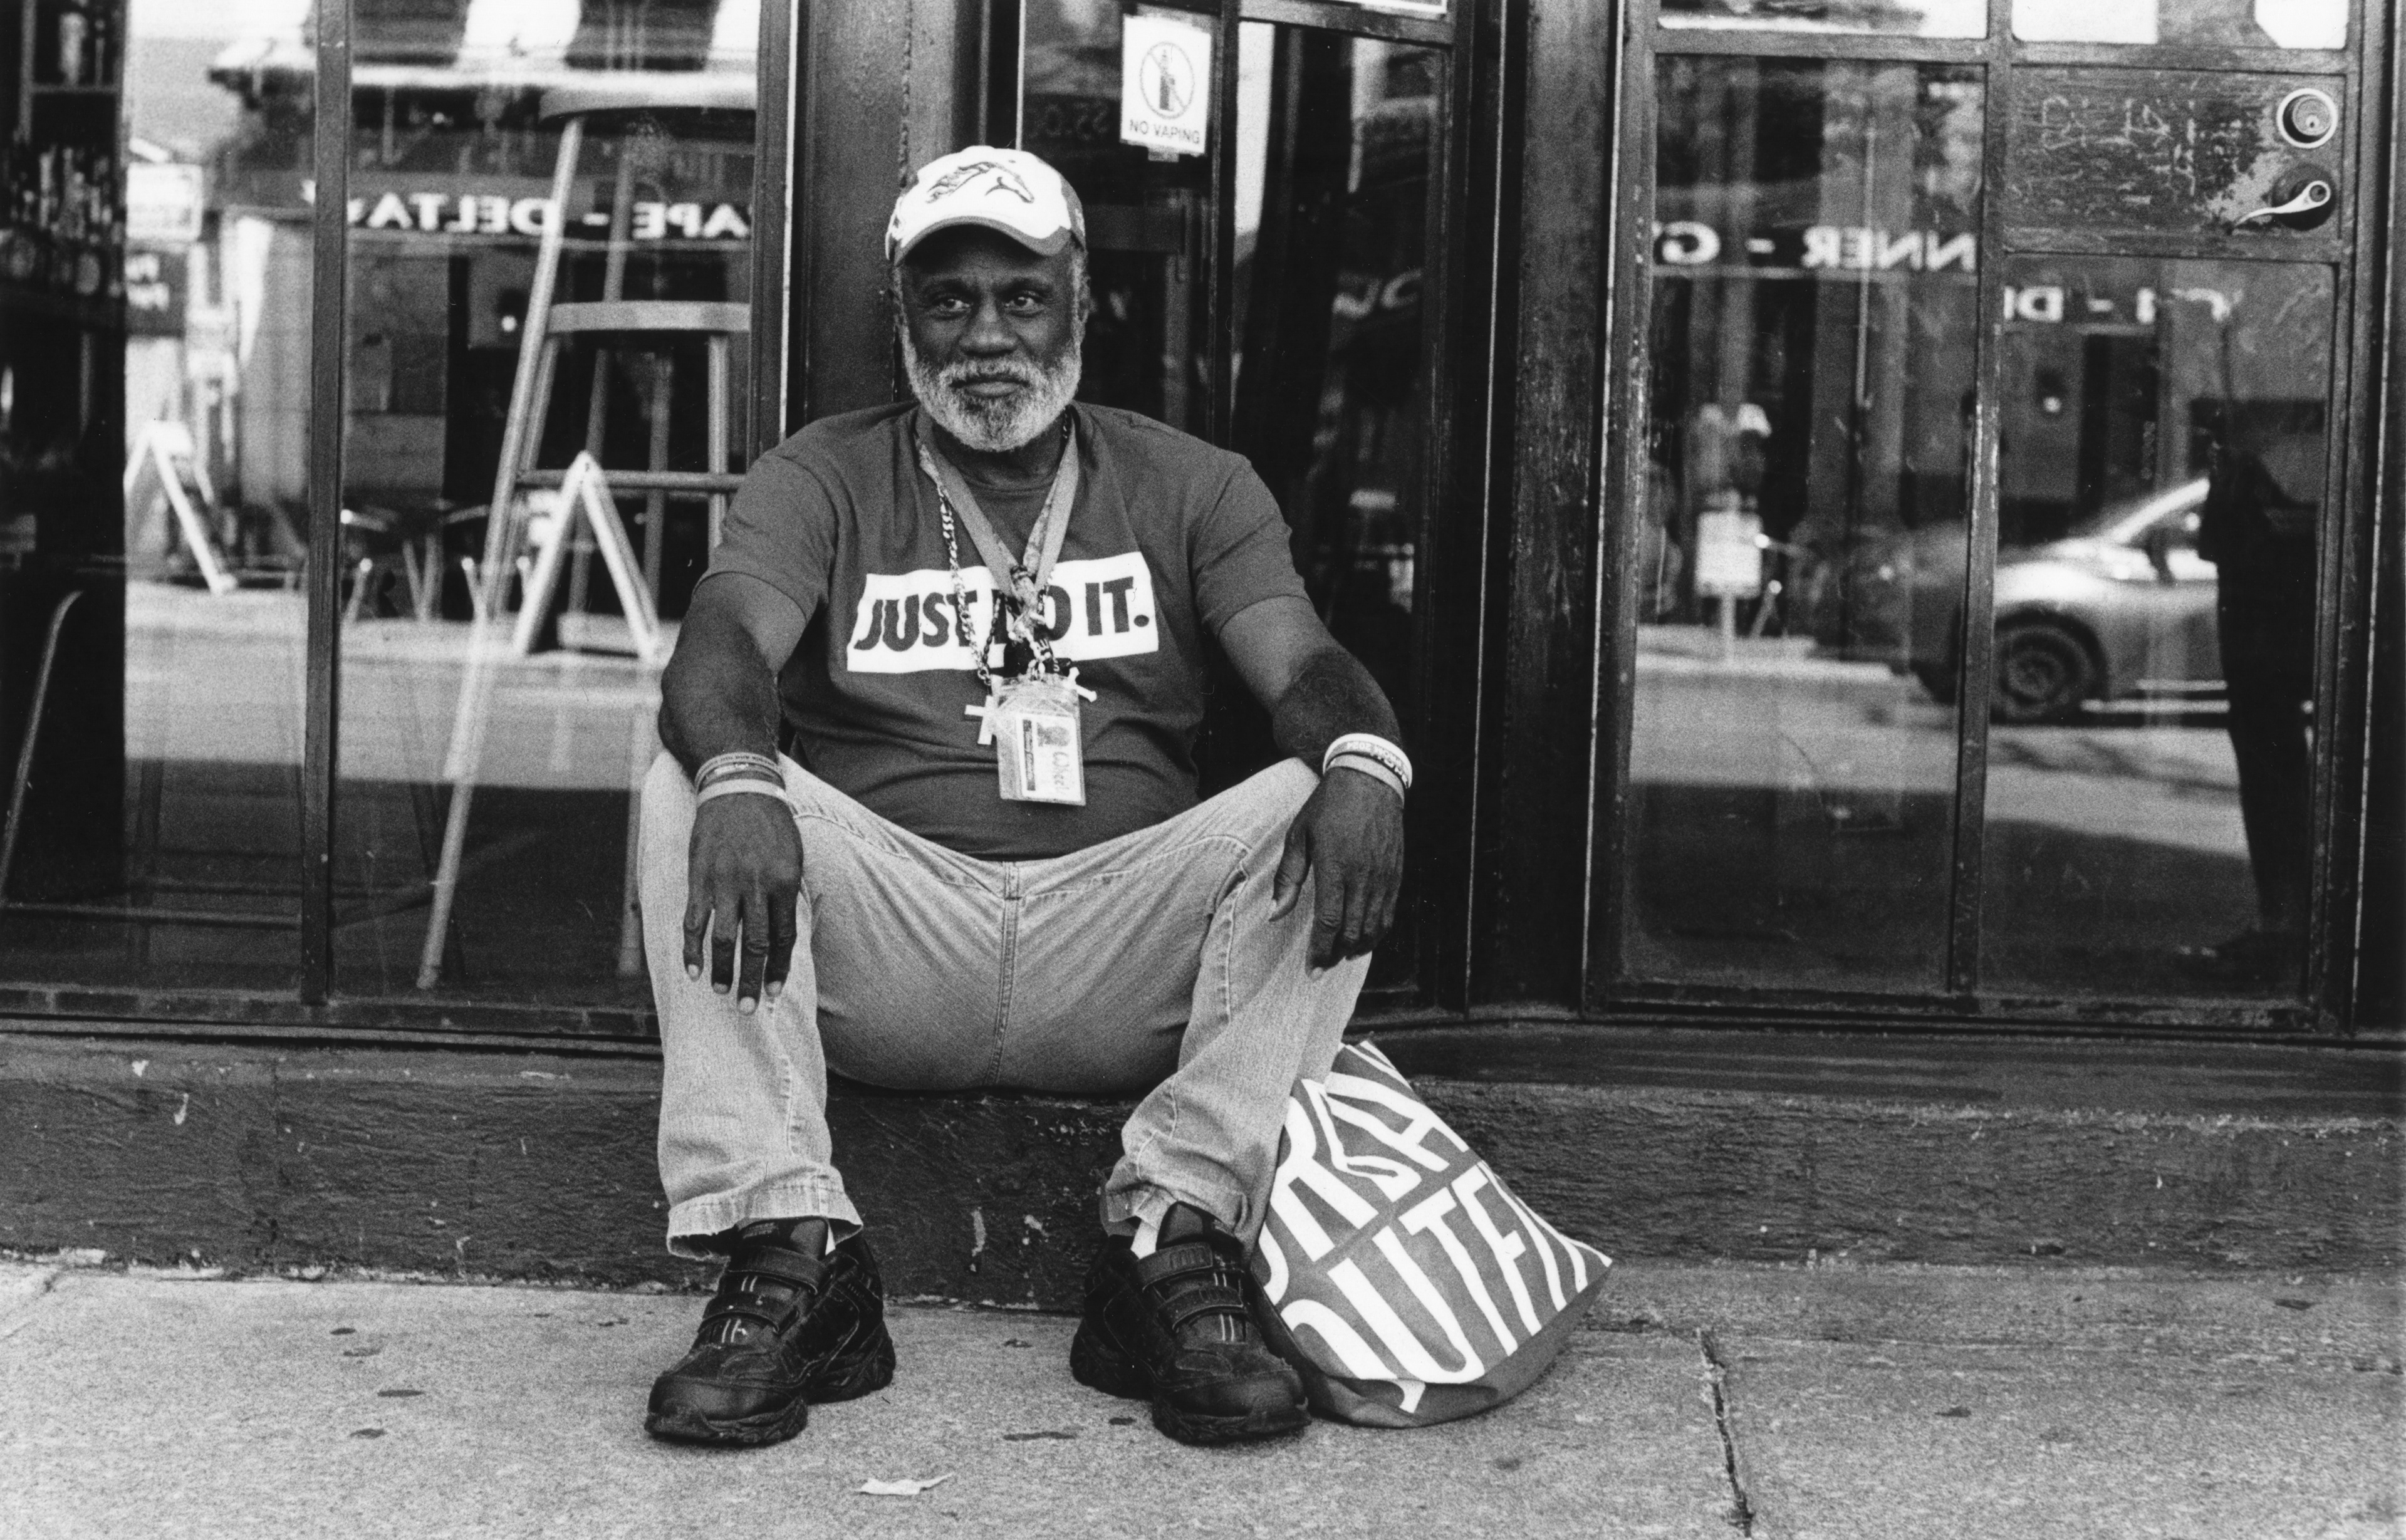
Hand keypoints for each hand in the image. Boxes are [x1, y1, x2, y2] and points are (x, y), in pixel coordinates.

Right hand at [683, 790, 803, 1012]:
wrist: (738, 786)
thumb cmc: (770, 823)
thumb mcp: (792, 856)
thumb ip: (786, 895)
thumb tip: (783, 936)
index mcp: (785, 881)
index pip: (784, 938)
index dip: (777, 969)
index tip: (773, 993)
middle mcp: (756, 885)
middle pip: (755, 945)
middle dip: (752, 980)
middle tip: (748, 1009)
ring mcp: (725, 881)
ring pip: (724, 938)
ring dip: (723, 970)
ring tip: (723, 992)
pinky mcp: (699, 876)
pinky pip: (695, 921)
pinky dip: (692, 949)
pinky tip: (694, 971)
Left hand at [1269, 767, 1405, 972]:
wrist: (1370, 779)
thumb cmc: (1328, 807)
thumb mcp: (1298, 836)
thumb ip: (1287, 878)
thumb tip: (1275, 915)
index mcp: (1335, 866)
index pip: (1329, 922)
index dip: (1320, 951)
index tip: (1312, 970)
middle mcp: (1362, 875)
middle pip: (1352, 931)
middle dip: (1337, 955)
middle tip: (1322, 967)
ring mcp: (1383, 876)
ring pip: (1374, 928)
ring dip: (1357, 948)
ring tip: (1341, 956)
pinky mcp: (1396, 874)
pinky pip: (1389, 914)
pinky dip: (1377, 933)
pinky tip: (1363, 939)